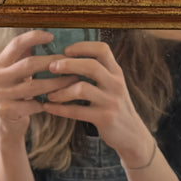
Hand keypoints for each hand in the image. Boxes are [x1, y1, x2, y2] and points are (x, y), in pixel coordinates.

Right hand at [0, 29, 79, 140]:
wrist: (6, 124)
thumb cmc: (17, 93)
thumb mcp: (17, 73)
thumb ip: (26, 56)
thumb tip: (49, 36)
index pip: (16, 44)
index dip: (33, 37)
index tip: (51, 36)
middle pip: (29, 64)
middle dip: (54, 62)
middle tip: (73, 62)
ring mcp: (0, 95)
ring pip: (34, 86)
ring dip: (57, 83)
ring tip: (73, 80)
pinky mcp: (6, 111)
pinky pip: (33, 105)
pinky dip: (48, 102)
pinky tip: (61, 100)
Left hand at [42, 39, 153, 165]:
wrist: (132, 134)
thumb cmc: (114, 105)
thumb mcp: (112, 85)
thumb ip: (99, 71)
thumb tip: (68, 56)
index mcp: (116, 72)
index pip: (102, 49)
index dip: (82, 47)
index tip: (66, 50)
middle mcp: (116, 84)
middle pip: (91, 66)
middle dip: (68, 64)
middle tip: (51, 67)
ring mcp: (111, 101)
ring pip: (82, 89)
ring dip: (61, 91)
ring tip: (49, 94)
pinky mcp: (104, 118)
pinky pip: (77, 111)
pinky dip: (59, 109)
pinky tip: (48, 107)